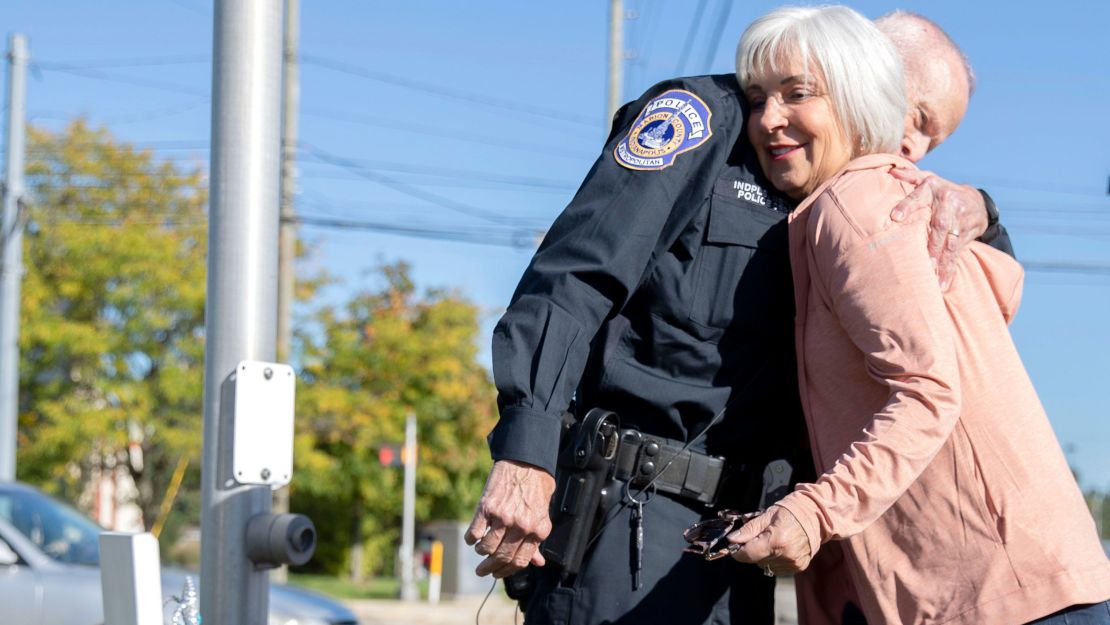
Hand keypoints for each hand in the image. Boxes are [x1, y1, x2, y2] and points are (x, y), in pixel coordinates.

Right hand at [465, 459, 555, 577]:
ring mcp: (503, 517)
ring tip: (479, 549)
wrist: (526, 460)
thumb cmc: (536, 486)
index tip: (497, 573)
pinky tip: (472, 538)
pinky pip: (474, 532)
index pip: (520, 562)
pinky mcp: (487, 507)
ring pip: (486, 547)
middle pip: (502, 557)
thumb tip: (538, 562)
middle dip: (489, 568)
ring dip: (481, 552)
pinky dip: (471, 538)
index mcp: (538, 530)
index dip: (506, 571)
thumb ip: (537, 539)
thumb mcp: (543, 514)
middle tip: (482, 571)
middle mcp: (521, 526)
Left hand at [727, 505, 812, 574]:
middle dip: (753, 550)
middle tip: (761, 537)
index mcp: (776, 540)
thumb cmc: (789, 512)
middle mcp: (785, 555)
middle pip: (756, 560)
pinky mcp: (798, 567)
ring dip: (764, 556)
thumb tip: (732, 540)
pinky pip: (777, 569)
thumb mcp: (766, 516)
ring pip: (765, 566)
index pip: (748, 554)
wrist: (814, 516)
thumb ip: (748, 530)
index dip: (738, 551)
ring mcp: (793, 563)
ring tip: (773, 541)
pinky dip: (775, 560)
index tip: (736, 545)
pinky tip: (780, 548)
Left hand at [889, 168, 987, 290]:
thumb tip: (892, 171)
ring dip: (942, 262)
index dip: (907, 206)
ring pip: (950, 243)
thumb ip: (910, 177)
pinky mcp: (966, 235)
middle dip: (932, 244)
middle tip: (923, 261)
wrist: (976, 201)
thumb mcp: (927, 179)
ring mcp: (959, 220)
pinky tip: (942, 285)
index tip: (895, 217)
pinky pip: (957, 254)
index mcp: (932, 189)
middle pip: (939, 225)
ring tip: (933, 280)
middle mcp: (948, 204)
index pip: (918, 197)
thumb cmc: (941, 191)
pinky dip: (950, 270)